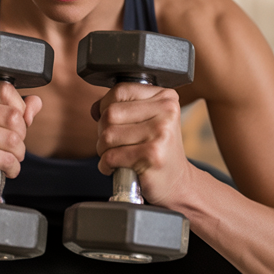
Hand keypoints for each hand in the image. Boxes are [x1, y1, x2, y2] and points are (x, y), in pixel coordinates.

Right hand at [0, 81, 42, 198]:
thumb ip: (15, 107)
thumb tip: (34, 103)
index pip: (5, 90)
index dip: (19, 110)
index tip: (12, 125)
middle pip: (13, 116)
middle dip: (20, 136)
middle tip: (9, 147)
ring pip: (12, 139)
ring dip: (18, 155)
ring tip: (7, 158)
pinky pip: (6, 159)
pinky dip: (12, 168)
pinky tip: (4, 170)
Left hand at [92, 84, 191, 206]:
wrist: (177, 182)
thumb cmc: (157, 150)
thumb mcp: (147, 120)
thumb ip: (123, 107)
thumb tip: (95, 108)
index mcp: (165, 97)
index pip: (120, 90)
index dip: (106, 107)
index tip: (113, 122)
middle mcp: (166, 111)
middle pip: (110, 113)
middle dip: (103, 131)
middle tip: (114, 144)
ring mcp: (160, 133)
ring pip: (107, 135)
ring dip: (103, 150)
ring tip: (117, 155)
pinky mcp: (152, 155)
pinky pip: (110, 156)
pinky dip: (106, 165)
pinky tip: (117, 167)